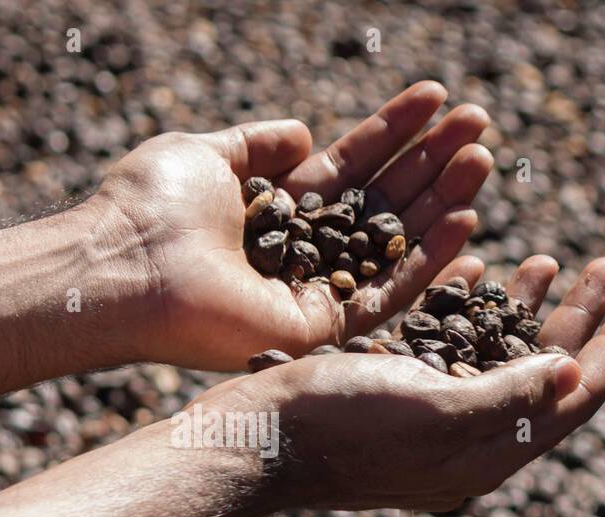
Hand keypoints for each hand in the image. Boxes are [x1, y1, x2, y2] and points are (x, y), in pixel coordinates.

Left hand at [92, 82, 492, 370]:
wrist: (123, 267)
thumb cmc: (150, 207)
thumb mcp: (204, 154)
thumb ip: (257, 144)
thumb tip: (303, 131)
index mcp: (277, 211)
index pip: (351, 168)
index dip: (393, 133)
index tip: (436, 98)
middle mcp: (302, 252)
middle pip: (383, 204)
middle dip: (431, 162)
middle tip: (478, 124)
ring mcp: (313, 292)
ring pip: (394, 246)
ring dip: (441, 203)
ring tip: (481, 158)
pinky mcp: (319, 330)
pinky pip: (387, 296)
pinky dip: (428, 263)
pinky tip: (465, 221)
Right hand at [190, 255, 604, 510]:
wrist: (253, 440)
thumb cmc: (338, 426)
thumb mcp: (432, 410)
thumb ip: (508, 395)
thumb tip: (576, 375)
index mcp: (487, 451)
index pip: (573, 399)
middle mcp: (466, 439)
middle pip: (544, 375)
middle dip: (581, 319)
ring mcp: (428, 419)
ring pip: (497, 359)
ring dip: (528, 309)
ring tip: (551, 260)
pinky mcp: (393, 397)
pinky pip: (449, 351)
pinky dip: (470, 311)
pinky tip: (477, 273)